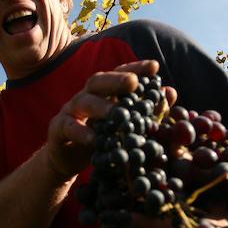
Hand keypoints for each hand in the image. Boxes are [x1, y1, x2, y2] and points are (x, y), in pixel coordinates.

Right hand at [44, 59, 176, 179]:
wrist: (66, 160)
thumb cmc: (100, 139)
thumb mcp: (124, 127)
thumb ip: (147, 111)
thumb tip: (170, 93)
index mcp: (103, 92)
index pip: (119, 74)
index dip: (135, 68)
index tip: (154, 67)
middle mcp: (86, 96)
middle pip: (99, 81)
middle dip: (116, 79)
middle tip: (134, 82)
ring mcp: (70, 111)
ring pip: (84, 102)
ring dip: (101, 106)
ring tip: (117, 114)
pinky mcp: (58, 129)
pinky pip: (68, 127)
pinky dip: (80, 132)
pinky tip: (94, 138)